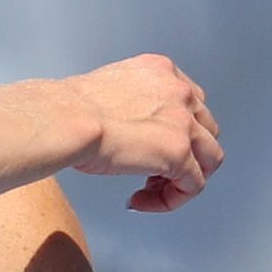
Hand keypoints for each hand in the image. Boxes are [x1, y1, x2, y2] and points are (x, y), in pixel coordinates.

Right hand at [67, 54, 220, 211]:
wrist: (62, 119)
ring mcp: (183, 122)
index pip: (188, 103)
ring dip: (181, 179)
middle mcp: (178, 91)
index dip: (174, 131)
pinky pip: (193, 185)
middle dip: (184, 156)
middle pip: (205, 130)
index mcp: (159, 70)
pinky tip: (142, 201)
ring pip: (209, 159)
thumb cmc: (64, 109)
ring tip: (150, 191)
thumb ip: (124, 103)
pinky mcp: (179, 152)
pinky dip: (171, 199)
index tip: (149, 147)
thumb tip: (119, 128)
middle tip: (151, 174)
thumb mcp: (103, 91)